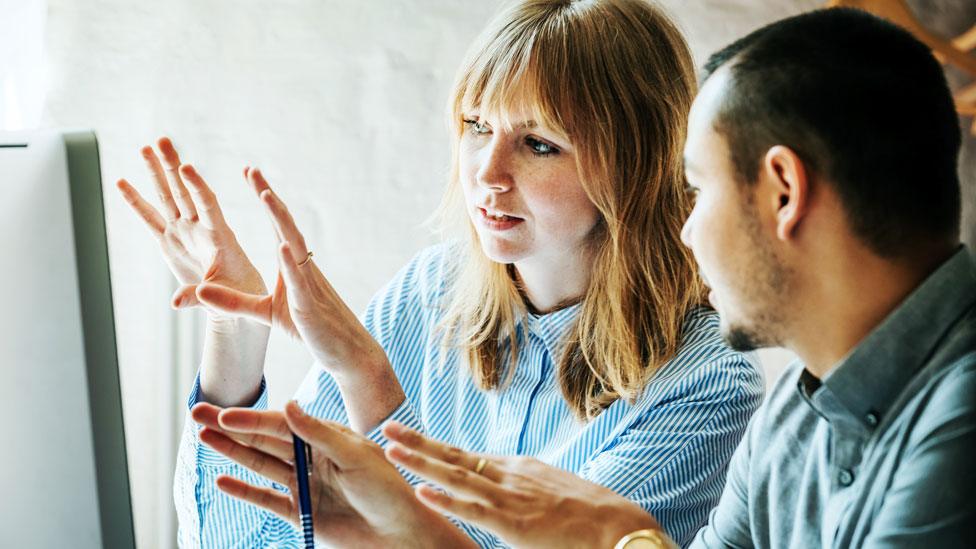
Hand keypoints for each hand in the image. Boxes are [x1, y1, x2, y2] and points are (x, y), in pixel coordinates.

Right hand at [116, 137, 266, 315]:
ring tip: (145, 147)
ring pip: (167, 197)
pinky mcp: (170, 242)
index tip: (187, 167)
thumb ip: (200, 296)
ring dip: (156, 173)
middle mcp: (199, 228)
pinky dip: (135, 202)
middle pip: (184, 191)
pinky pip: (149, 219)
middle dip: (172, 166)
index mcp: (219, 236)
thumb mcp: (225, 297)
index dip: (197, 186)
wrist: (236, 299)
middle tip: (162, 140)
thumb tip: (174, 304)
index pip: (207, 205)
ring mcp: (183, 232)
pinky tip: (122, 182)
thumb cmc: (240, 295)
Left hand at [191, 168, 402, 430]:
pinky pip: (300, 280)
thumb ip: (233, 302)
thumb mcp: (265, 313)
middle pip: (284, 223)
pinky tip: (282, 245)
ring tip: (265, 195)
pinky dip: (290, 261)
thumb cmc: (310, 329)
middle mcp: (302, 266)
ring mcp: (308, 283)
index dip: (264, 198)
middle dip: (268, 195)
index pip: (277, 224)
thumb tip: (200, 290)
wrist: (346, 352)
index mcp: (292, 265)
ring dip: (280, 219)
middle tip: (251, 169)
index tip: (250, 173)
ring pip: (294, 243)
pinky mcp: (309, 305)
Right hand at [191, 401, 475, 548]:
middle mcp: (312, 457)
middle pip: (264, 439)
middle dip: (230, 427)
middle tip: (196, 412)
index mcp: (327, 437)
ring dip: (231, 452)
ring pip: (260, 465)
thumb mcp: (356, 456)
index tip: (224, 413)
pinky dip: (244, 491)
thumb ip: (319, 433)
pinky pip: (267, 500)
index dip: (252, 419)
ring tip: (203, 437)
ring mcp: (305, 485)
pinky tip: (222, 480)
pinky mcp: (302, 513)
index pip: (281, 424)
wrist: (401, 534)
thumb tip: (288, 405)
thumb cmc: (388, 489)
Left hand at [383, 422, 661, 548]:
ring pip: (456, 476)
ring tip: (391, 450)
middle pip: (453, 456)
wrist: (619, 526)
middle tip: (386, 428)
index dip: (433, 446)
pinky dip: (446, 499)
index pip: (464, 455)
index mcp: (515, 469)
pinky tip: (422, 490)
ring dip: (420, 462)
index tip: (407, 437)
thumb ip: (523, 490)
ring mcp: (510, 498)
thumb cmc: (588, 515)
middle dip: (417, 443)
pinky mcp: (514, 524)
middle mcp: (508, 476)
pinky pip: (474, 510)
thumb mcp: (550, 492)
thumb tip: (505, 494)